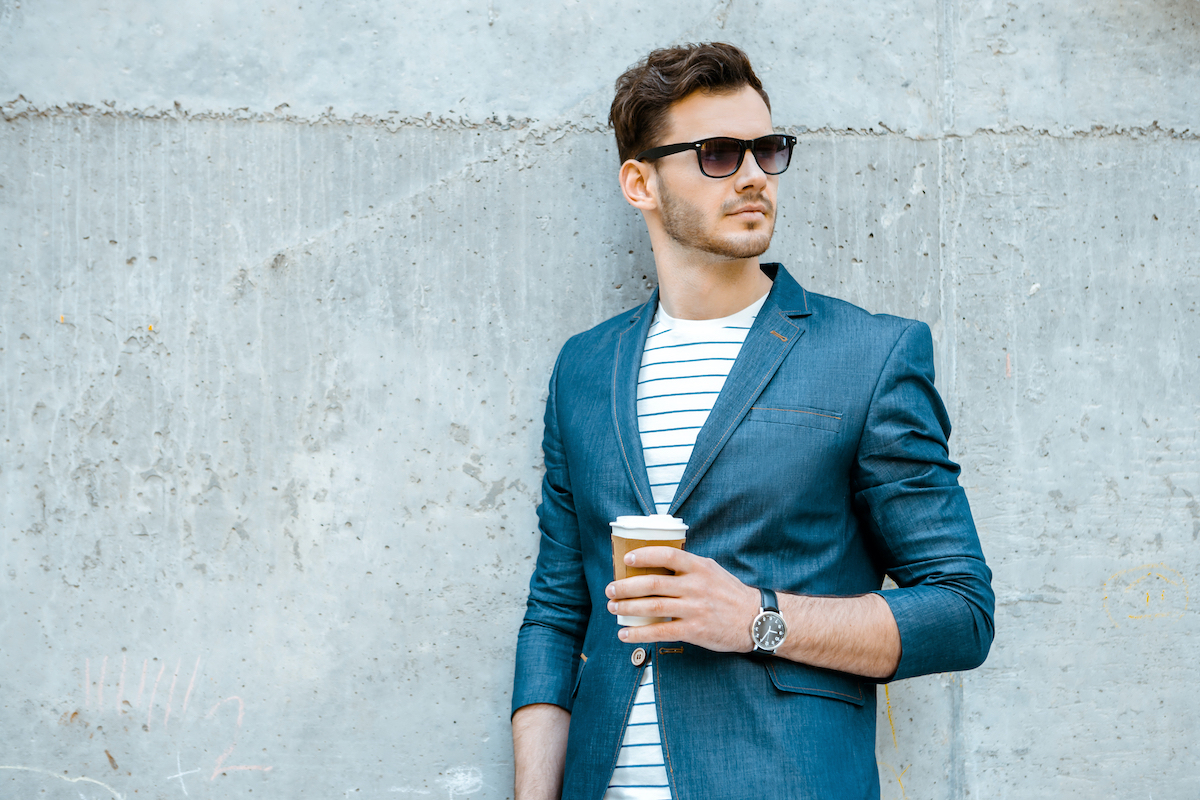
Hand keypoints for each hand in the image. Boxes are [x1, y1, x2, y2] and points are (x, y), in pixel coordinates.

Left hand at [605, 547, 759, 652]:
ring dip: (628, 607)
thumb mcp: (712, 570)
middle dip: (626, 586)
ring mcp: (695, 609)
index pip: (668, 556)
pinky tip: (625, 634)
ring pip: (653, 607)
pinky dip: (639, 633)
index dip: (645, 555)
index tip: (627, 558)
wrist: (755, 620)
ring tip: (613, 608)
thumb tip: (656, 561)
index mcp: (699, 567)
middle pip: (653, 584)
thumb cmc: (729, 593)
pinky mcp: (694, 631)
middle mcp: (696, 586)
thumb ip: (688, 566)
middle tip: (610, 589)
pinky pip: (661, 632)